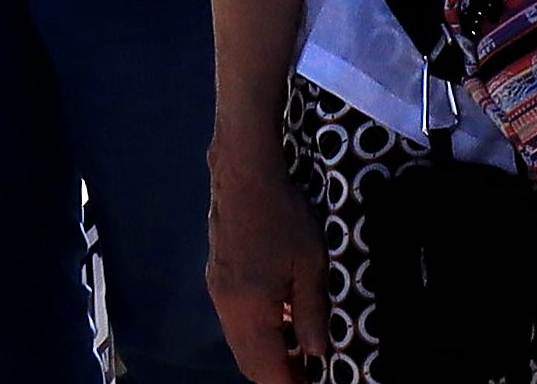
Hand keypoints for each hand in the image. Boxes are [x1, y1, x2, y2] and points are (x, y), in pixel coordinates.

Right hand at [206, 157, 328, 383]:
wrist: (245, 173)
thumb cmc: (283, 213)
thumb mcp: (310, 261)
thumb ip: (312, 311)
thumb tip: (318, 353)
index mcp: (249, 310)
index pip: (268, 370)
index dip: (291, 383)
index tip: (313, 383)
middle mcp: (227, 310)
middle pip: (250, 363)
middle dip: (278, 375)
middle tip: (308, 372)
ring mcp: (218, 295)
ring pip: (240, 344)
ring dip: (268, 354)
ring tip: (299, 349)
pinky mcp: (217, 279)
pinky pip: (236, 322)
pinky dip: (258, 332)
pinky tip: (281, 319)